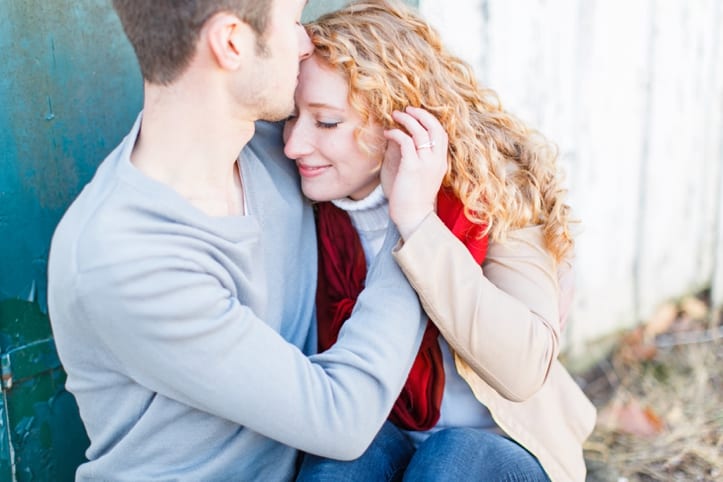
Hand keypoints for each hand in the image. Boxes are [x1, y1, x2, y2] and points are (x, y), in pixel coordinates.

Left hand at [381, 107, 447, 239]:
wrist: (414, 217)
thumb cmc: (413, 198)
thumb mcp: (420, 175)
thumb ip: (417, 158)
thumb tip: (403, 139)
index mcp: (441, 162)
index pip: (442, 134)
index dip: (430, 120)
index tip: (417, 114)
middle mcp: (437, 160)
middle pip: (435, 127)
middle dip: (421, 114)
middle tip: (407, 109)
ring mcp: (426, 163)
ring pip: (420, 131)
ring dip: (406, 120)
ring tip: (395, 116)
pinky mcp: (413, 167)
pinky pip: (406, 142)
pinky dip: (396, 133)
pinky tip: (388, 133)